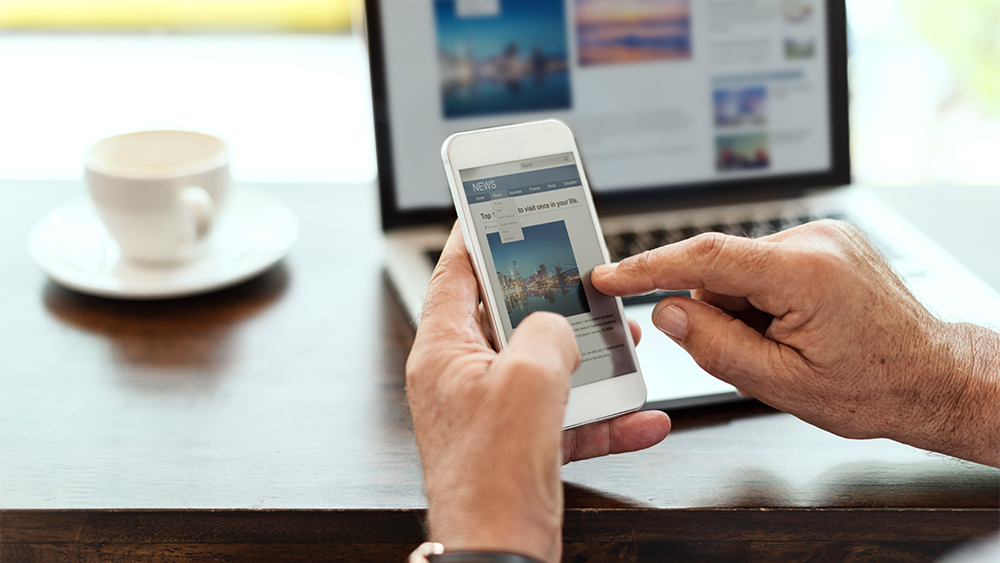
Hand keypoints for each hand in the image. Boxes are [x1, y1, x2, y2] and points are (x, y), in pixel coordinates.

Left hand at [406, 224, 669, 561]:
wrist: (499, 553)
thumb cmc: (491, 476)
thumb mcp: (528, 380)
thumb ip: (548, 334)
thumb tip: (560, 328)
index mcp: (444, 351)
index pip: (454, 274)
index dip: (476, 237)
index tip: (496, 211)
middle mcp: (462, 378)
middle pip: (507, 317)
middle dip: (553, 301)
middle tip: (582, 280)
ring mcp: (491, 412)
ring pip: (543, 365)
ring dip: (589, 357)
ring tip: (625, 345)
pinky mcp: (519, 444)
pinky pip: (565, 416)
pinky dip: (603, 415)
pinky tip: (641, 417)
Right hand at [592, 220, 999, 466]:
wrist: (932, 376)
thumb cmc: (873, 386)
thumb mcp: (781, 384)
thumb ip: (715, 346)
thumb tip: (666, 312)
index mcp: (804, 274)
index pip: (705, 258)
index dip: (648, 267)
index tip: (608, 275)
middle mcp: (814, 241)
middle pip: (720, 270)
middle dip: (718, 313)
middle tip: (758, 353)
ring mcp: (822, 236)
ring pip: (740, 270)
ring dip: (744, 308)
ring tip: (790, 343)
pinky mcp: (824, 241)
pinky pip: (763, 265)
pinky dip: (762, 298)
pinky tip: (796, 326)